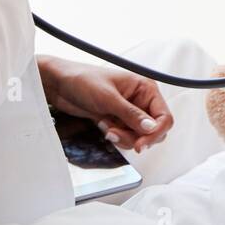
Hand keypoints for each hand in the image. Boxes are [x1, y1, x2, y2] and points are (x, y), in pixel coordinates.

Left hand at [39, 55, 173, 152]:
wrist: (60, 85)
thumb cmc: (83, 80)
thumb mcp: (108, 98)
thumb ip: (131, 114)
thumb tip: (151, 128)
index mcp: (145, 89)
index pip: (164, 117)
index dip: (155, 133)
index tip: (142, 144)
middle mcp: (141, 101)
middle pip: (153, 130)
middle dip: (136, 137)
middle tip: (116, 135)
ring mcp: (129, 112)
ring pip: (139, 137)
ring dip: (124, 138)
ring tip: (106, 129)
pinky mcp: (118, 121)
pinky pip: (126, 137)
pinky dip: (116, 137)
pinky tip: (103, 127)